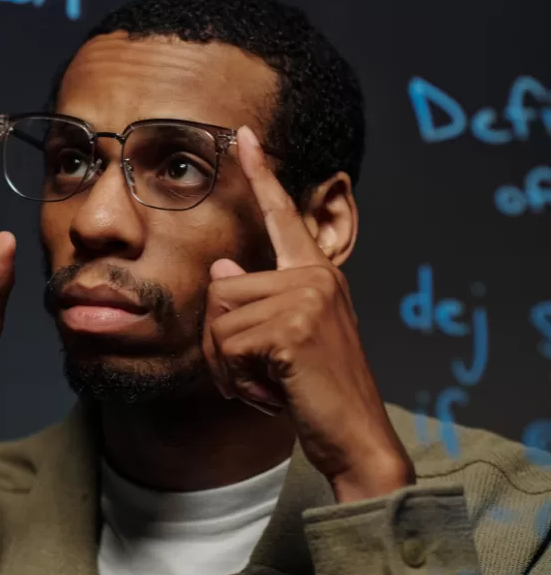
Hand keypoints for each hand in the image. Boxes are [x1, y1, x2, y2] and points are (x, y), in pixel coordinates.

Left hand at [202, 126, 413, 502]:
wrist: (356, 438)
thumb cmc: (317, 392)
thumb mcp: (285, 341)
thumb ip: (260, 303)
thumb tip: (224, 270)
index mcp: (316, 275)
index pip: (284, 217)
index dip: (262, 175)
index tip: (243, 136)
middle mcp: (315, 278)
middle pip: (221, 291)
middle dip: (224, 344)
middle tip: (261, 374)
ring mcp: (306, 299)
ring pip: (218, 321)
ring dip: (229, 366)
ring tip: (269, 384)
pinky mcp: (292, 327)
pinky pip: (226, 345)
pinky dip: (237, 379)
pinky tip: (272, 393)